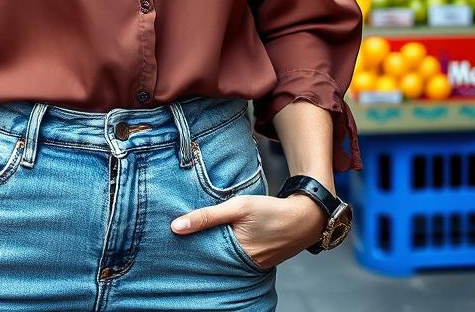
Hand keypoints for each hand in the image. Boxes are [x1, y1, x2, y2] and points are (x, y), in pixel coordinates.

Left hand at [171, 194, 325, 268]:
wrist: (304, 219)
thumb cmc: (270, 210)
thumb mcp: (238, 207)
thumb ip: (207, 216)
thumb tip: (176, 226)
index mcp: (235, 253)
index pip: (202, 255)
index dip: (187, 248)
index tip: (171, 241)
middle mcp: (242, 266)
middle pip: (211, 261)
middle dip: (197, 252)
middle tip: (178, 243)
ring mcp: (250, 268)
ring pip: (222, 261)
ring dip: (211, 251)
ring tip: (195, 242)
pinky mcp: (256, 264)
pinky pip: (234, 261)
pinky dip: (225, 253)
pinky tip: (217, 244)